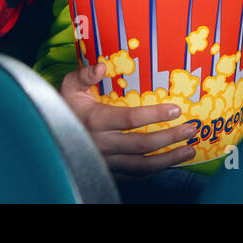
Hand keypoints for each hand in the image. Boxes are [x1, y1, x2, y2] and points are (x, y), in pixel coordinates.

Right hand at [60, 63, 195, 175]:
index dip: (154, 115)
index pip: (130, 120)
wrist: (50, 136)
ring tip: (189, 151)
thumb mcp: (70, 86)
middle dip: (170, 138)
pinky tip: (169, 162)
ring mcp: (105, 161)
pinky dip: (154, 171)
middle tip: (191, 130)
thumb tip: (101, 66)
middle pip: (142, 145)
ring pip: (141, 166)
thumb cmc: (65, 107)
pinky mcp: (108, 171)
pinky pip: (134, 175)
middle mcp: (101, 144)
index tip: (175, 109)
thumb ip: (85, 74)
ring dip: (168, 159)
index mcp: (95, 120)